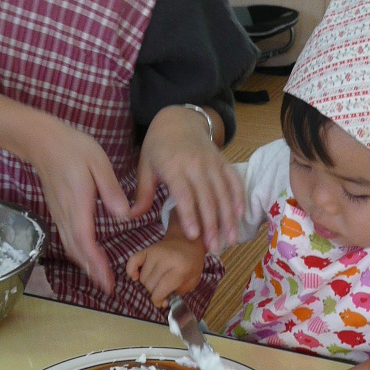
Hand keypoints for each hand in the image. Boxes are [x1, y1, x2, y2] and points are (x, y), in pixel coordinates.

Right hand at [26, 116, 131, 295]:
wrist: (42, 141)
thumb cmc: (73, 148)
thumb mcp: (99, 162)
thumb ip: (111, 190)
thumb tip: (123, 216)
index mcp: (78, 205)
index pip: (86, 241)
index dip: (97, 264)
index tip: (108, 281)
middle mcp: (66, 214)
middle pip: (77, 250)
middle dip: (93, 271)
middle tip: (108, 288)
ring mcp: (60, 214)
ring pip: (71, 246)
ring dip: (85, 264)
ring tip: (100, 278)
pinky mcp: (58, 211)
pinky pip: (68, 238)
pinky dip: (79, 252)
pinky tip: (88, 256)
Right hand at [126, 234, 206, 306]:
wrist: (188, 241)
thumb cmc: (192, 262)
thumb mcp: (193, 280)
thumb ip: (179, 293)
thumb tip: (162, 302)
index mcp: (180, 268)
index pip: (162, 289)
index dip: (158, 300)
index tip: (162, 302)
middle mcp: (166, 259)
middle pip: (150, 285)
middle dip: (155, 292)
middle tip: (163, 289)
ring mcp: (155, 252)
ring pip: (142, 278)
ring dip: (148, 283)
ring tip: (158, 280)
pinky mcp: (147, 249)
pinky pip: (132, 262)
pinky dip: (131, 271)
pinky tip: (136, 276)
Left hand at [132, 105, 243, 251]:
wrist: (179, 120)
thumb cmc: (158, 146)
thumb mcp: (145, 166)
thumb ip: (142, 193)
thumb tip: (130, 217)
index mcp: (174, 167)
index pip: (184, 195)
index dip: (190, 216)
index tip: (194, 237)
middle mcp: (196, 165)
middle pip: (207, 199)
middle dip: (212, 226)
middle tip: (214, 249)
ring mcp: (213, 163)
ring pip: (224, 194)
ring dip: (228, 219)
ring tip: (230, 241)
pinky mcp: (223, 162)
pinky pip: (234, 181)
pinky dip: (239, 198)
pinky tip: (239, 216)